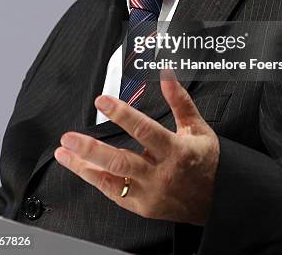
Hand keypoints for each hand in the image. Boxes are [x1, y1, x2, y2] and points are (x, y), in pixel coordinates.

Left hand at [54, 73, 219, 224]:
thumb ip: (179, 100)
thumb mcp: (198, 127)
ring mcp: (150, 193)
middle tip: (69, 137)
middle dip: (91, 149)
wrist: (217, 200)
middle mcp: (161, 174)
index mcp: (176, 151)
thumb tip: (166, 73)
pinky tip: (80, 167)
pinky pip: (113, 193)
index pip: (144, 130)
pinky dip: (95, 179)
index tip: (102, 101)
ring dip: (83, 166)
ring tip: (64, 152)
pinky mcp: (142, 207)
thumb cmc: (207, 161)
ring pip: (111, 180)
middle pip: (121, 161)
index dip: (122, 114)